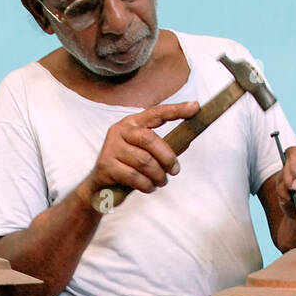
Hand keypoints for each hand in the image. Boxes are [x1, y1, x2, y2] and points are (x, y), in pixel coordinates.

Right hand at [78, 101, 199, 203]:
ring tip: (161, 182)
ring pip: (144, 161)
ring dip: (158, 175)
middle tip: (175, 171)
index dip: (176, 110)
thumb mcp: (144, 153)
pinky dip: (146, 185)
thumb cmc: (127, 168)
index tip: (195, 107)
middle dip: (167, 157)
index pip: (156, 113)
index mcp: (132, 123)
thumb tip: (186, 140)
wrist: (100, 187)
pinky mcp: (105, 165)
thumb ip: (161, 146)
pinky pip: (134, 176)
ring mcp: (111, 147)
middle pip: (150, 139)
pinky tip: (149, 187)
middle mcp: (119, 130)